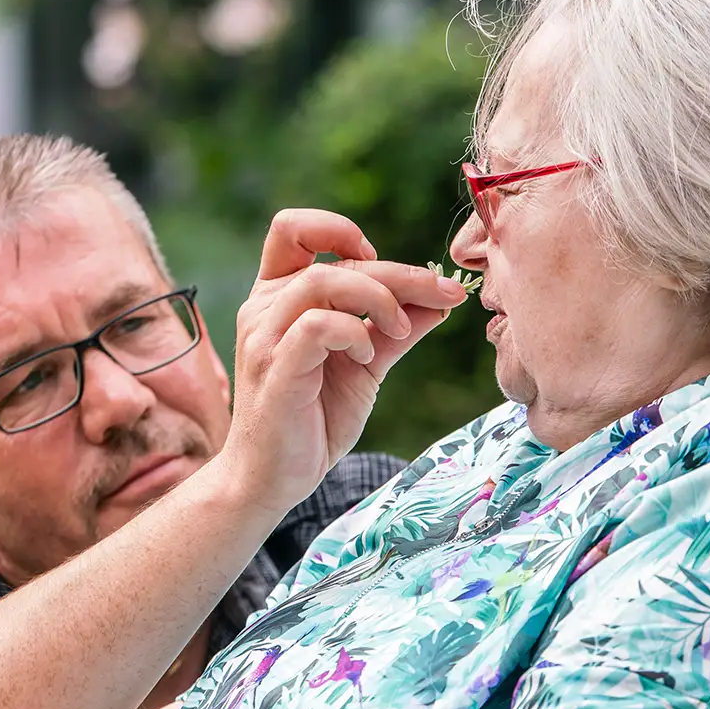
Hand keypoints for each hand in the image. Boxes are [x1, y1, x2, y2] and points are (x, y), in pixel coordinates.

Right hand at [217, 209, 466, 511]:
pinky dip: (354, 332)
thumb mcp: (365, 364)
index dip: (338, 231)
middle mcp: (264, 308)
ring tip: (402, 331)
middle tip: (445, 294)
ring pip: (322, 282)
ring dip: (378, 298)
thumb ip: (396, 329)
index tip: (378, 261)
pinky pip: (316, 325)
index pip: (292, 229)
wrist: (273, 479)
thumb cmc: (312, 419)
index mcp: (278, 297)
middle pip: (332, 261)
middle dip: (399, 274)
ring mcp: (266, 337)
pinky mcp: (276, 368)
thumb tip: (443, 298)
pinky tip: (368, 356)